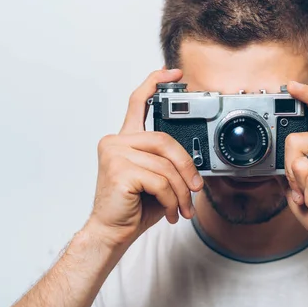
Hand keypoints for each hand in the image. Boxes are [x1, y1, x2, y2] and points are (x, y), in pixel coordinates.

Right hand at [86, 69, 203, 247]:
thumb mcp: (156, 179)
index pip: (137, 102)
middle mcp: (116, 142)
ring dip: (181, 192)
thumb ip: (167, 162)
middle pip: (164, 140)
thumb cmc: (133, 208)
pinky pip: (160, 181)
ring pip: (165, 165)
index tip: (174, 73)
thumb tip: (195, 163)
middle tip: (196, 189)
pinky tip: (169, 212)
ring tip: (181, 209)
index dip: (155, 82)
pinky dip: (171, 200)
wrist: (111, 233)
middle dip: (186, 167)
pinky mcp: (118, 171)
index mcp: (125, 141)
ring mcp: (114, 154)